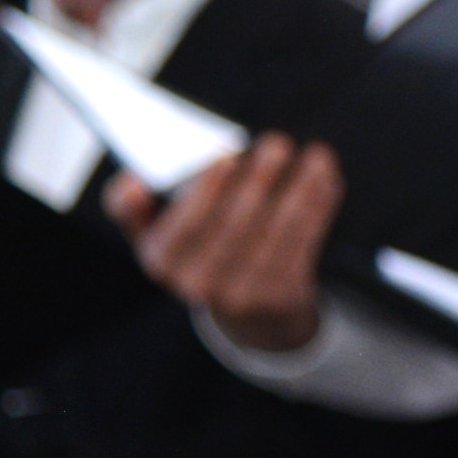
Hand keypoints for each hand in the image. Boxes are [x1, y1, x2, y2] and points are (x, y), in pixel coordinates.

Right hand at [113, 137, 342, 354]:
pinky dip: (319, 206)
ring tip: (314, 154)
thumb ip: (131, 206)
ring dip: (300, 187)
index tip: (226, 154)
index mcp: (161, 262)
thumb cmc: (198, 253)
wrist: (249, 315)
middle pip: (235, 225)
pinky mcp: (284, 296)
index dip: (206, 190)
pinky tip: (326, 178)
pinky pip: (305, 243)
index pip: (183, 225)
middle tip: (277, 142)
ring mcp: (244, 295)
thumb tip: (131, 181)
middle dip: (260, 178)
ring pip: (278, 231)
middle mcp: (199, 284)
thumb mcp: (156, 235)